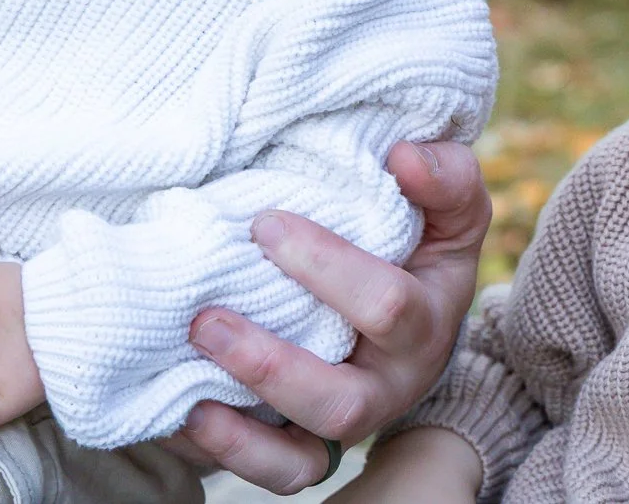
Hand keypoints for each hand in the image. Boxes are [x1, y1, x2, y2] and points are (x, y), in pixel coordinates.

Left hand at [171, 140, 489, 493]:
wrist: (411, 312)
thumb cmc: (421, 245)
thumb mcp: (448, 209)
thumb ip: (444, 176)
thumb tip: (405, 156)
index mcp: (426, 323)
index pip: (386, 307)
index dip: (325, 267)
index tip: (265, 224)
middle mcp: (390, 386)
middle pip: (341, 403)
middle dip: (271, 365)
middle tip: (206, 318)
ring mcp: (346, 424)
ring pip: (301, 460)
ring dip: (239, 429)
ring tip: (186, 386)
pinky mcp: (305, 446)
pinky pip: (269, 473)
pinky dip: (223, 452)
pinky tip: (180, 412)